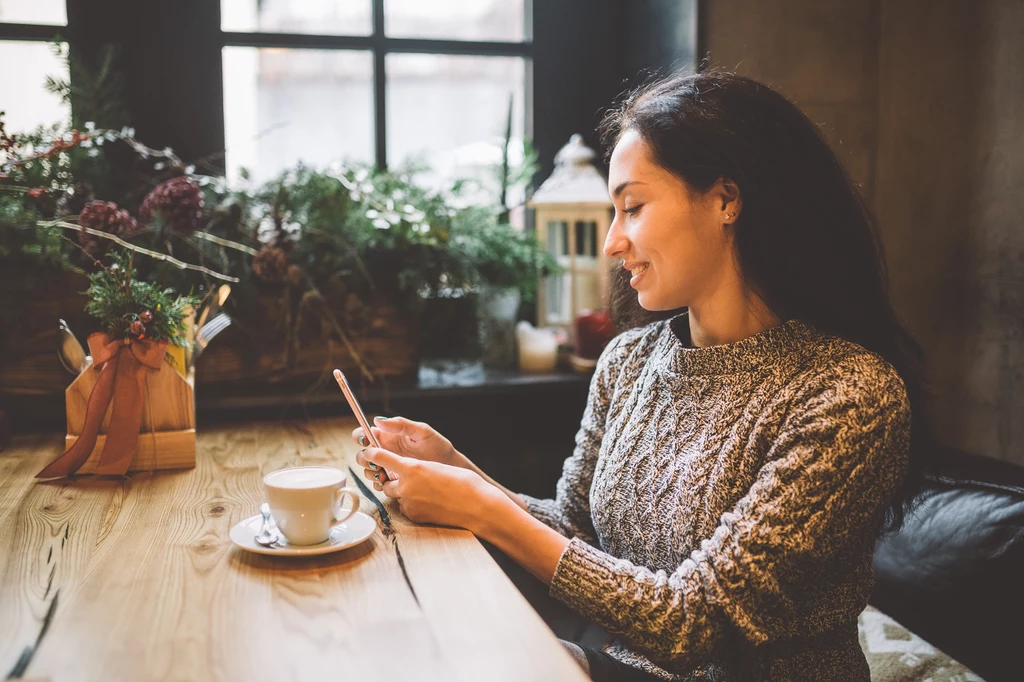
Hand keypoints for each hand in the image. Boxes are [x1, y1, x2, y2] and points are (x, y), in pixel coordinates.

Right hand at [352, 417, 461, 491]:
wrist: (450, 468)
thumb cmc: (438, 447)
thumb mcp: (422, 432)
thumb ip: (401, 425)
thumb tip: (378, 420)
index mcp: (389, 436)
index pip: (366, 433)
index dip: (360, 436)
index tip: (365, 441)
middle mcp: (386, 450)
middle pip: (362, 453)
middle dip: (364, 457)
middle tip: (376, 461)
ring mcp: (389, 466)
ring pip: (368, 469)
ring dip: (371, 472)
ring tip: (383, 473)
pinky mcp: (393, 480)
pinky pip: (379, 483)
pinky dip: (379, 483)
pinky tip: (388, 482)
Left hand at [355, 446, 498, 529]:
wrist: (476, 506)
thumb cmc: (462, 482)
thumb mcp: (436, 467)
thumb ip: (416, 468)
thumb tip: (406, 471)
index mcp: (412, 468)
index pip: (381, 458)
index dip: (372, 454)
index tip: (368, 452)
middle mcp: (406, 486)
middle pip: (384, 482)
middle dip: (390, 481)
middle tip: (405, 478)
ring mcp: (409, 503)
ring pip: (396, 496)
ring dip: (402, 493)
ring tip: (423, 491)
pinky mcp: (414, 516)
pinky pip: (406, 508)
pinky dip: (412, 505)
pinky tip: (429, 502)